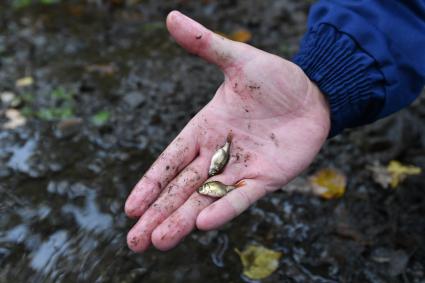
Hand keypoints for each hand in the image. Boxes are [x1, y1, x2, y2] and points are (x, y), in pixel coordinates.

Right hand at [125, 11, 329, 251]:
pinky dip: (223, 209)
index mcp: (204, 129)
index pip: (170, 160)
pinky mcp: (266, 178)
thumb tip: (170, 17)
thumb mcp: (237, 59)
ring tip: (160, 241)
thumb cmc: (274, 78)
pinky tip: (203, 224)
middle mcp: (217, 154)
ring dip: (183, 220)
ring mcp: (241, 169)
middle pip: (181, 189)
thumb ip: (205, 45)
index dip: (150, 183)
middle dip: (157, 214)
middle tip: (134, 241)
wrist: (313, 93)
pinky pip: (242, 196)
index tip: (130, 207)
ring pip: (206, 199)